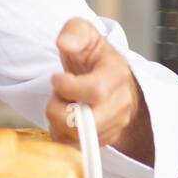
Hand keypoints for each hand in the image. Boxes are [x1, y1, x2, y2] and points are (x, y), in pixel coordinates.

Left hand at [47, 17, 153, 165]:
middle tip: (58, 95)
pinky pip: (73, 146)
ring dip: (58, 121)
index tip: (57, 77)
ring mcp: (114, 125)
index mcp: (117, 75)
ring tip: (63, 104)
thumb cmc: (93, 57)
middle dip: (59, 109)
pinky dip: (60, 133)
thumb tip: (64, 42)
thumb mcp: (85, 34)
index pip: (94, 91)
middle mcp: (120, 104)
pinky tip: (64, 117)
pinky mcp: (102, 140)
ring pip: (75, 137)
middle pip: (84, 123)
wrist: (108, 80)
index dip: (66, 86)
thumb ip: (74, 32)